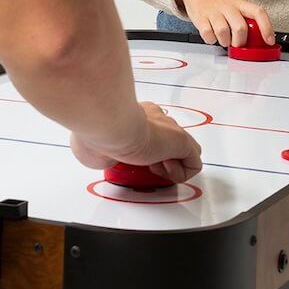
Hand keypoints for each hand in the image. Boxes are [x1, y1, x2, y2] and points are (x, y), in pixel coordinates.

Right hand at [69, 102, 202, 183]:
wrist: (110, 125)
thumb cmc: (98, 131)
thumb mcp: (94, 145)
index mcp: (135, 114)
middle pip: (168, 139)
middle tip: (144, 165)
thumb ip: (101, 150)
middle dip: (158, 157)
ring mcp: (169, 129)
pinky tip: (163, 169)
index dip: (143, 150)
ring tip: (153, 168)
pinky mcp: (182, 141)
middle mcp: (154, 117)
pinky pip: (194, 163)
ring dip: (170, 166)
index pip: (150, 129)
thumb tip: (100, 155)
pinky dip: (180, 173)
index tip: (131, 158)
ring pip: (183, 150)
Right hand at [177, 0, 274, 47]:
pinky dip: (211, 40)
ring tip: (224, 39)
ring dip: (225, 41)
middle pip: (240, 28)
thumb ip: (246, 17)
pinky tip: (213, 35)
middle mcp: (228, 7)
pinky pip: (208, 35)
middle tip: (238, 43)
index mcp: (240, 3)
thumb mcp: (237, 2)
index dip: (266, 28)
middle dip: (240, 41)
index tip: (269, 40)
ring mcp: (214, 12)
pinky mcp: (201, 18)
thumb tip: (259, 37)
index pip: (258, 13)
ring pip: (223, 33)